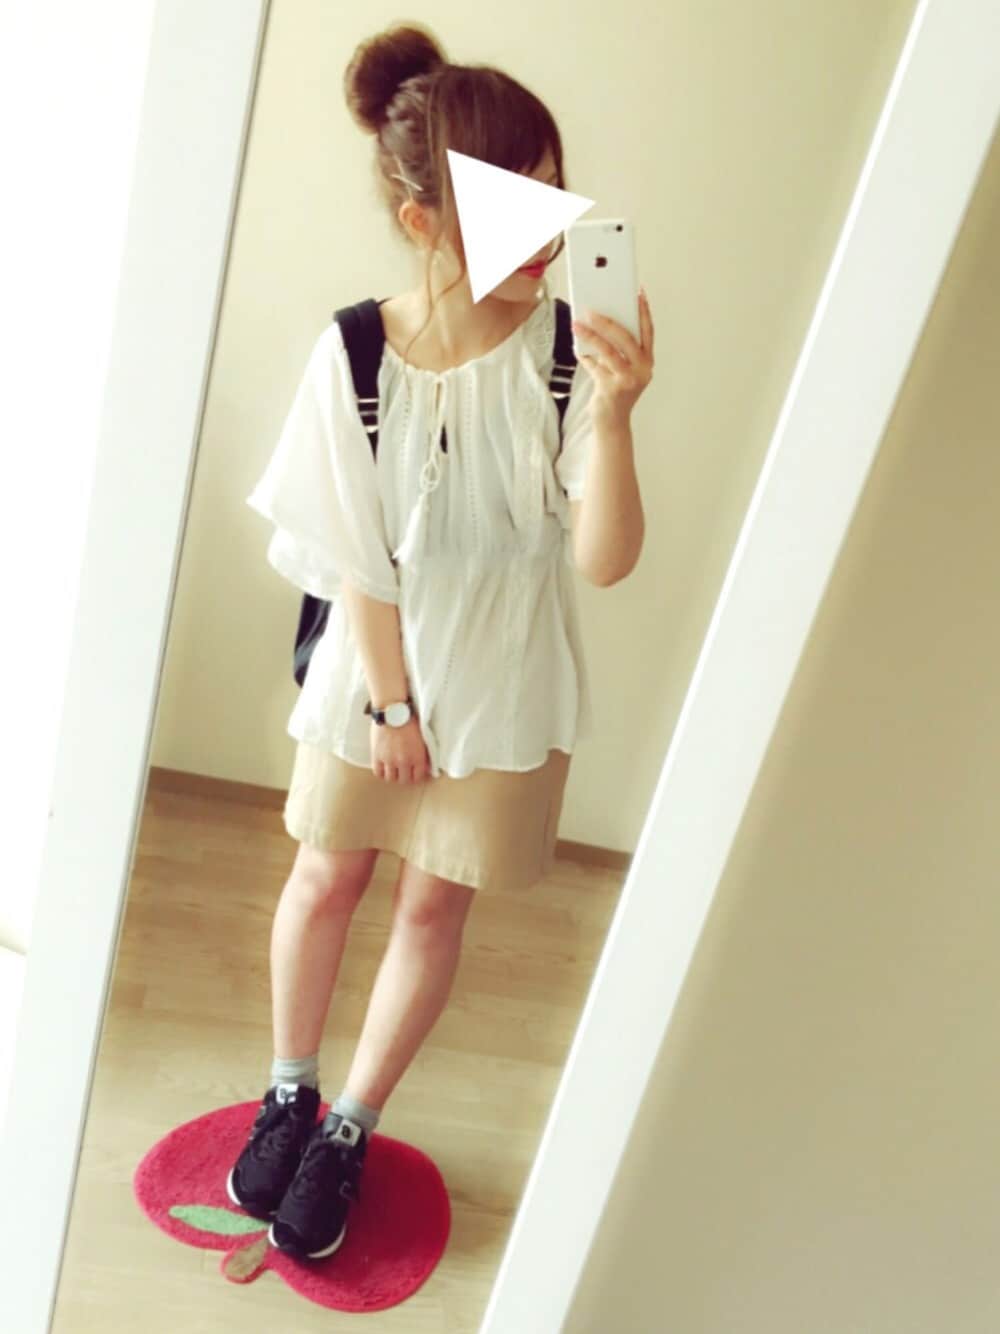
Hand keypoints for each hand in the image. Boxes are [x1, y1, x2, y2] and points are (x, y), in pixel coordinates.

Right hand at [370, 717, 430, 782]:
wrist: (393, 711)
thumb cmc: (408, 719)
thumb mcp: (421, 738)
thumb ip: (422, 753)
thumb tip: (425, 765)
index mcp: (417, 757)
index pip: (418, 777)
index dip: (416, 777)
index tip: (415, 774)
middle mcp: (404, 762)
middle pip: (404, 780)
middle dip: (405, 777)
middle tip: (404, 772)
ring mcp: (389, 760)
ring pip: (391, 778)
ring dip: (393, 776)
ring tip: (393, 770)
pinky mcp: (377, 756)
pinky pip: (378, 772)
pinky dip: (381, 772)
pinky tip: (383, 767)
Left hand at [572, 288, 654, 427]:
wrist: (612, 422)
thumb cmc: (615, 391)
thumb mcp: (620, 369)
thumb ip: (615, 350)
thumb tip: (598, 323)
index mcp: (647, 361)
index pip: (647, 331)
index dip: (644, 311)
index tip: (637, 293)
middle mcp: (642, 370)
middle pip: (626, 338)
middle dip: (608, 322)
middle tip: (591, 310)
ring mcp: (628, 380)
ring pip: (609, 351)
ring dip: (591, 336)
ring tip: (577, 324)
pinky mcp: (612, 389)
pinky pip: (595, 367)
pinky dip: (585, 358)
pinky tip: (578, 349)